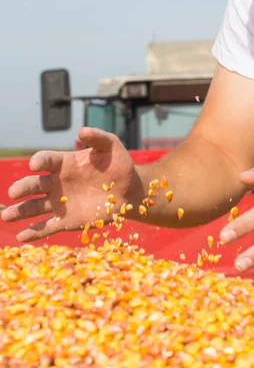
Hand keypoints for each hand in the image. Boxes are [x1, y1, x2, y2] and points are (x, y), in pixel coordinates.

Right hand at [2, 128, 140, 241]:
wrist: (129, 189)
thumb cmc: (118, 164)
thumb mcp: (110, 146)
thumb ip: (98, 137)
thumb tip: (82, 131)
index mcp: (64, 163)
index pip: (47, 160)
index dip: (39, 161)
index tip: (35, 165)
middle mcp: (57, 182)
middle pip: (35, 184)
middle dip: (23, 188)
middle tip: (13, 192)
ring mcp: (60, 202)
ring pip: (35, 206)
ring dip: (21, 211)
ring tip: (6, 216)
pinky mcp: (67, 220)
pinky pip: (48, 226)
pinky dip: (34, 232)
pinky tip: (21, 237)